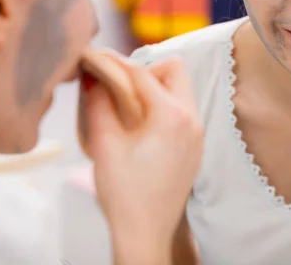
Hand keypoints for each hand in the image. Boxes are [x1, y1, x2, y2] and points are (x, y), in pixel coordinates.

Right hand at [81, 56, 202, 262]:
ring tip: (130, 106)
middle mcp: (192, 119)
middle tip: (121, 87)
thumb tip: (93, 75)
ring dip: (157, 89)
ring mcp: (198, 134)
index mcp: (171, 116)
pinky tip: (144, 126)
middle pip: (174, 70)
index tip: (96, 58)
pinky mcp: (196, 147)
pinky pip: (185, 111)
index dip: (114, 62)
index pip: (142, 72)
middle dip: (146, 71)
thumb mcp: (104, 145)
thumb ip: (98, 103)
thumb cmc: (124, 193)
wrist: (146, 233)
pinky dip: (165, 107)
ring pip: (182, 90)